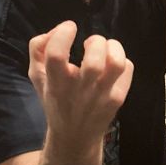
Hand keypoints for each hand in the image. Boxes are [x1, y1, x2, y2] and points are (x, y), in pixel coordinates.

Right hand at [28, 21, 133, 147]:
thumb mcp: (37, 77)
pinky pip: (127, 69)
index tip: (69, 28)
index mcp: (56, 83)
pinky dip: (121, 59)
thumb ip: (38, 49)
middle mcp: (80, 90)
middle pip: (94, 60)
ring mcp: (102, 96)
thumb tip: (56, 31)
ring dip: (113, 47)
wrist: (75, 136)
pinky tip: (110, 65)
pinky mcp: (118, 98)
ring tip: (104, 49)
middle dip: (95, 42)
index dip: (63, 34)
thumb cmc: (56, 100)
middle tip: (89, 44)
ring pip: (116, 63)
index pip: (57, 55)